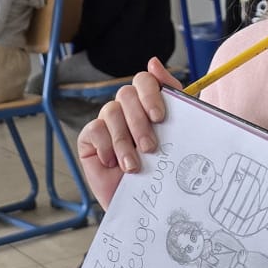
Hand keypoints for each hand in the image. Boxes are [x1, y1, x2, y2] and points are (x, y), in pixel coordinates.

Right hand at [75, 59, 183, 206]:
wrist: (148, 206)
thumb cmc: (164, 171)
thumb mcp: (178, 135)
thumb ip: (173, 98)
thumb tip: (153, 61)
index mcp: (148, 103)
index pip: (144, 81)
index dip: (150, 93)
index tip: (160, 117)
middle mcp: (127, 109)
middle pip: (126, 94)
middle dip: (139, 122)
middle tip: (150, 148)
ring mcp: (107, 122)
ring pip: (111, 112)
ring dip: (124, 141)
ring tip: (134, 166)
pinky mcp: (90, 139)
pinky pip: (94, 129)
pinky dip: (106, 147)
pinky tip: (114, 164)